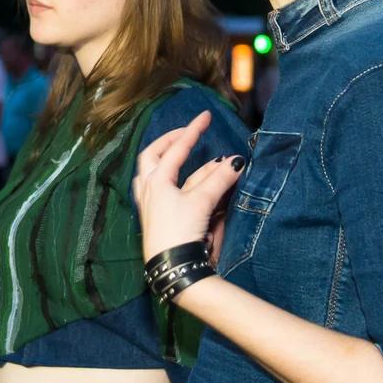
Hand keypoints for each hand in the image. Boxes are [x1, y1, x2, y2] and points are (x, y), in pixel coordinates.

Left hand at [131, 111, 244, 260]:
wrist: (170, 265)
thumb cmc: (181, 232)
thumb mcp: (202, 202)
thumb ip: (219, 180)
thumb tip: (235, 162)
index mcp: (156, 180)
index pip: (176, 148)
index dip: (193, 131)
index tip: (206, 116)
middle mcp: (147, 188)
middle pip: (153, 154)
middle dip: (170, 141)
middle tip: (186, 134)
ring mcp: (146, 202)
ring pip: (150, 170)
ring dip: (165, 158)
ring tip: (180, 152)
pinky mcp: (151, 215)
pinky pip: (154, 187)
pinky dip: (166, 177)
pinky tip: (174, 181)